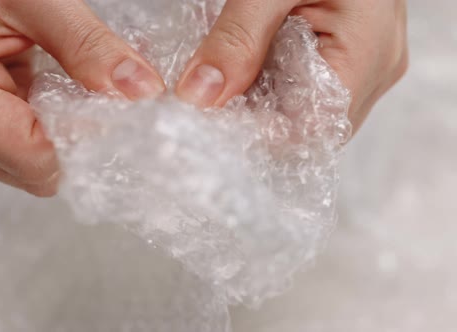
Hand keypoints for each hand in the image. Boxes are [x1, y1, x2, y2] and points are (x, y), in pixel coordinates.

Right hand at [0, 0, 165, 195]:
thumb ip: (89, 46)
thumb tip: (139, 90)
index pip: (31, 158)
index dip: (82, 145)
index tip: (121, 119)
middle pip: (31, 171)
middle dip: (78, 145)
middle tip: (111, 106)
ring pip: (28, 164)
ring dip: (66, 137)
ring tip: (86, 95)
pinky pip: (20, 143)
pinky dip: (52, 126)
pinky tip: (66, 95)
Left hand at [176, 0, 407, 131]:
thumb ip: (237, 39)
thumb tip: (199, 96)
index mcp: (368, 53)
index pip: (310, 129)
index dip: (259, 131)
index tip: (211, 119)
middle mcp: (377, 69)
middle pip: (310, 127)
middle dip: (257, 118)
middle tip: (212, 99)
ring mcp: (370, 64)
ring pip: (309, 112)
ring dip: (265, 103)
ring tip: (230, 79)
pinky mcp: (355, 56)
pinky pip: (312, 90)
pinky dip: (277, 85)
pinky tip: (252, 67)